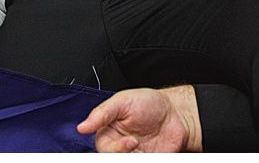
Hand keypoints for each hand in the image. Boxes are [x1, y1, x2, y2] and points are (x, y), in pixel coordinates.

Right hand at [77, 86, 201, 152]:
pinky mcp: (147, 161)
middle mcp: (118, 147)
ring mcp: (133, 156)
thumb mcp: (123, 101)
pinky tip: (153, 152)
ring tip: (146, 145)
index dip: (115, 149)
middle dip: (124, 153)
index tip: (130, 141)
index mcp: (107, 132)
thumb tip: (82, 127)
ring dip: (136, 157)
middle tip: (136, 143)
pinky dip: (148, 159)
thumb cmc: (150, 103)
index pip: (103, 148)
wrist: (176, 114)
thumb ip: (102, 113)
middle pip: (112, 158)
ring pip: (126, 162)